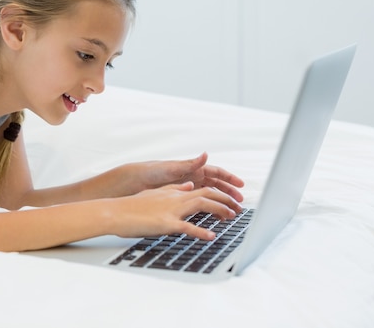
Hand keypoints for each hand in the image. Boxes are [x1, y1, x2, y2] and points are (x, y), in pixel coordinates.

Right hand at [110, 181, 242, 240]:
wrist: (116, 212)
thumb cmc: (132, 207)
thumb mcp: (154, 194)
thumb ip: (173, 189)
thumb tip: (189, 186)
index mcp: (173, 192)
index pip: (201, 188)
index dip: (218, 194)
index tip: (229, 201)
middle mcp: (175, 198)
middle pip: (208, 194)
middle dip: (226, 200)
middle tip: (237, 210)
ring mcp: (172, 209)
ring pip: (203, 204)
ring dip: (220, 210)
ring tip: (231, 218)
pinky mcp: (167, 223)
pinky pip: (188, 227)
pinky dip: (202, 232)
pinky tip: (211, 236)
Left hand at [123, 152, 243, 202]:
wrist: (133, 183)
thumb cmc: (151, 172)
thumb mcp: (172, 168)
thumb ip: (190, 164)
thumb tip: (206, 154)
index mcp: (192, 168)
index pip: (216, 172)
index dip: (230, 178)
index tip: (241, 186)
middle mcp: (192, 177)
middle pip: (216, 185)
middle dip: (228, 193)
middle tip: (240, 203)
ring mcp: (187, 189)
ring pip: (208, 195)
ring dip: (219, 203)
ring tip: (230, 212)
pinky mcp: (180, 199)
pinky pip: (198, 204)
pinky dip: (206, 210)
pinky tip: (212, 218)